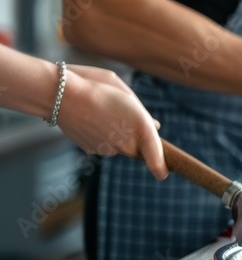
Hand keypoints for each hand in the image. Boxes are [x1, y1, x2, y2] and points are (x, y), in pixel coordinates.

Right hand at [58, 65, 167, 179]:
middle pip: (137, 148)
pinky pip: (103, 145)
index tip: (163, 174)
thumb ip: (142, 113)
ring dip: (115, 134)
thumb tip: (154, 126)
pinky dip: (99, 135)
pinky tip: (89, 119)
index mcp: (142, 126)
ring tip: (100, 112)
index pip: (156, 156)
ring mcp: (108, 149)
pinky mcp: (92, 150)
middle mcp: (126, 143)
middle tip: (120, 115)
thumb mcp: (125, 92)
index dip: (160, 166)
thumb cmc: (95, 85)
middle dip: (134, 137)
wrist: (60, 94)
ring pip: (118, 146)